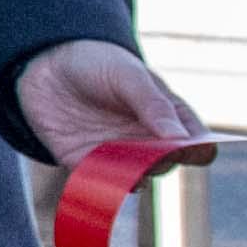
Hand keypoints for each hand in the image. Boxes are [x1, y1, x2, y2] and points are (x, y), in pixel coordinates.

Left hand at [12, 38, 200, 167]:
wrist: (48, 64)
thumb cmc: (98, 64)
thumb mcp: (127, 75)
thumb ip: (152, 104)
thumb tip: (180, 138)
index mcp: (169, 117)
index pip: (198, 144)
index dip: (199, 150)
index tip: (190, 147)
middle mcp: (148, 141)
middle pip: (166, 164)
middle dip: (161, 162)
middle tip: (153, 152)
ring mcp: (118, 154)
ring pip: (135, 177)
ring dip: (133, 176)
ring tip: (128, 166)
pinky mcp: (85, 162)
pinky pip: (98, 180)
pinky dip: (101, 182)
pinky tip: (100, 176)